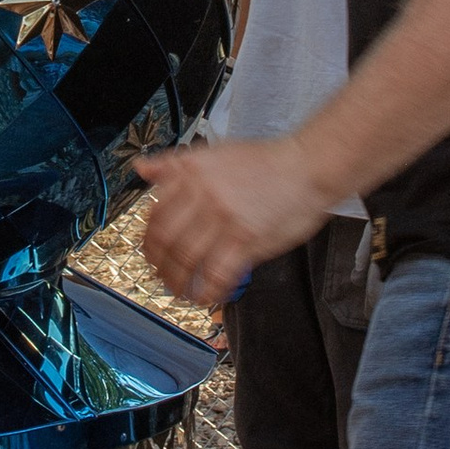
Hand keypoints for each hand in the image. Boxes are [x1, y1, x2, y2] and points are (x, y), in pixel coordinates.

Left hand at [138, 137, 333, 306]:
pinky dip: (209, 290)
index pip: (155, 214)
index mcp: (192, 174)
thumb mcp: (214, 152)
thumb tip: (142, 168)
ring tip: (182, 291)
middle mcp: (204, 194)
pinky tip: (208, 296)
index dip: (148, 241)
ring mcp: (225, 218)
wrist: (307, 166)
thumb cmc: (266, 161)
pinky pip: (218, 273)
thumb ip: (175, 163)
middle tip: (163, 277)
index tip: (151, 254)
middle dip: (160, 266)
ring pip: (188, 259)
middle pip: (166, 240)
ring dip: (180, 282)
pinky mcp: (247, 239)